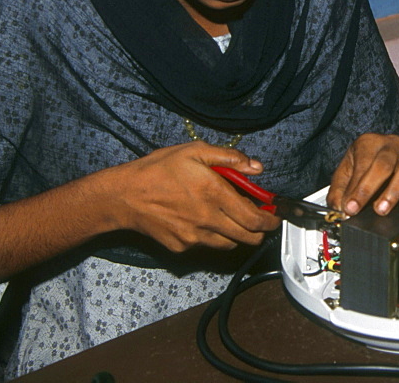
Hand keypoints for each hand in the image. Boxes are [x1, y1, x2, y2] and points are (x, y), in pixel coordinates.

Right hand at [104, 142, 280, 251]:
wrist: (125, 196)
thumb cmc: (158, 170)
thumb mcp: (194, 151)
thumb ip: (229, 158)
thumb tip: (256, 167)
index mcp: (214, 193)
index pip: (254, 218)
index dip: (270, 220)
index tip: (274, 216)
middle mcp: (207, 218)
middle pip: (248, 237)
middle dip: (259, 231)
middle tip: (259, 220)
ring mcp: (195, 236)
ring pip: (231, 244)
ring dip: (237, 234)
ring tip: (230, 218)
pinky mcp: (183, 246)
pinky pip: (208, 245)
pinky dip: (213, 236)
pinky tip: (204, 221)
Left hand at [326, 133, 398, 216]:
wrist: (384, 156)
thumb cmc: (364, 164)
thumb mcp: (346, 172)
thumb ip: (339, 190)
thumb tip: (339, 208)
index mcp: (369, 143)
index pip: (363, 163)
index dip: (356, 187)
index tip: (349, 207)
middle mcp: (392, 145)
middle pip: (384, 163)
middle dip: (372, 188)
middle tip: (363, 209)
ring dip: (395, 191)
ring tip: (383, 209)